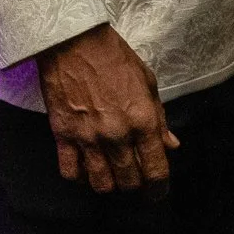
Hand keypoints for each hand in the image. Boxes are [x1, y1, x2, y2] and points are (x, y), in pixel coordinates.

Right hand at [37, 24, 178, 192]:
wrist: (74, 40)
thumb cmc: (115, 57)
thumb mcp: (147, 82)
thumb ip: (160, 118)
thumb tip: (171, 145)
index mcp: (143, 120)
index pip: (156, 170)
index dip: (159, 188)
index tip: (157, 192)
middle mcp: (117, 134)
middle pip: (129, 182)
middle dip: (134, 186)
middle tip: (133, 178)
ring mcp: (88, 137)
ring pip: (101, 184)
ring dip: (109, 184)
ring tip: (110, 173)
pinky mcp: (63, 135)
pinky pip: (70, 173)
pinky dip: (79, 176)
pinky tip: (84, 167)